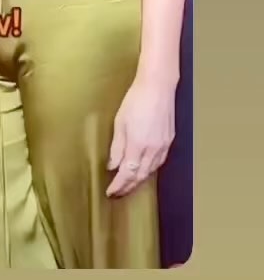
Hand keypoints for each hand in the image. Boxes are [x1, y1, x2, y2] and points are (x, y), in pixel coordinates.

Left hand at [106, 76, 175, 196]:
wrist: (158, 87)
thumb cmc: (136, 100)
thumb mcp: (120, 122)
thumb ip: (117, 147)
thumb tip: (113, 166)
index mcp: (138, 145)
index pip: (128, 173)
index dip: (119, 186)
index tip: (110, 192)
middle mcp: (153, 149)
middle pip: (140, 176)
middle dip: (129, 187)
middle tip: (118, 193)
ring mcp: (163, 146)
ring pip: (151, 171)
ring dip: (139, 180)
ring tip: (129, 185)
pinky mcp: (169, 141)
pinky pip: (159, 162)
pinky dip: (150, 170)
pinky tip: (144, 170)